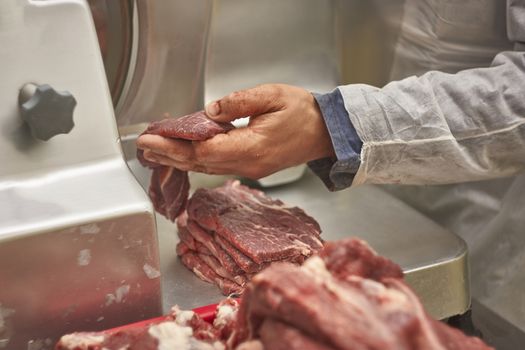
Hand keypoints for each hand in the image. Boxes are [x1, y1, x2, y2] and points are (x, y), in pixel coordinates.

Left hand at [136, 84, 334, 178]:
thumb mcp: (272, 96)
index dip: (175, 145)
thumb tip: (209, 110)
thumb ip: (239, 102)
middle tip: (144, 148)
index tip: (152, 138)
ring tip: (155, 154)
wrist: (324, 132)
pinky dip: (197, 161)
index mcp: (252, 147)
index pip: (204, 149)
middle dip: (169, 155)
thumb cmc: (302, 112)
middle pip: (201, 163)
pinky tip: (184, 157)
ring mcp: (249, 168)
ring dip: (179, 160)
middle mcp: (248, 163)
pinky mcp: (251, 166)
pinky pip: (217, 166)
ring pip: (207, 167)